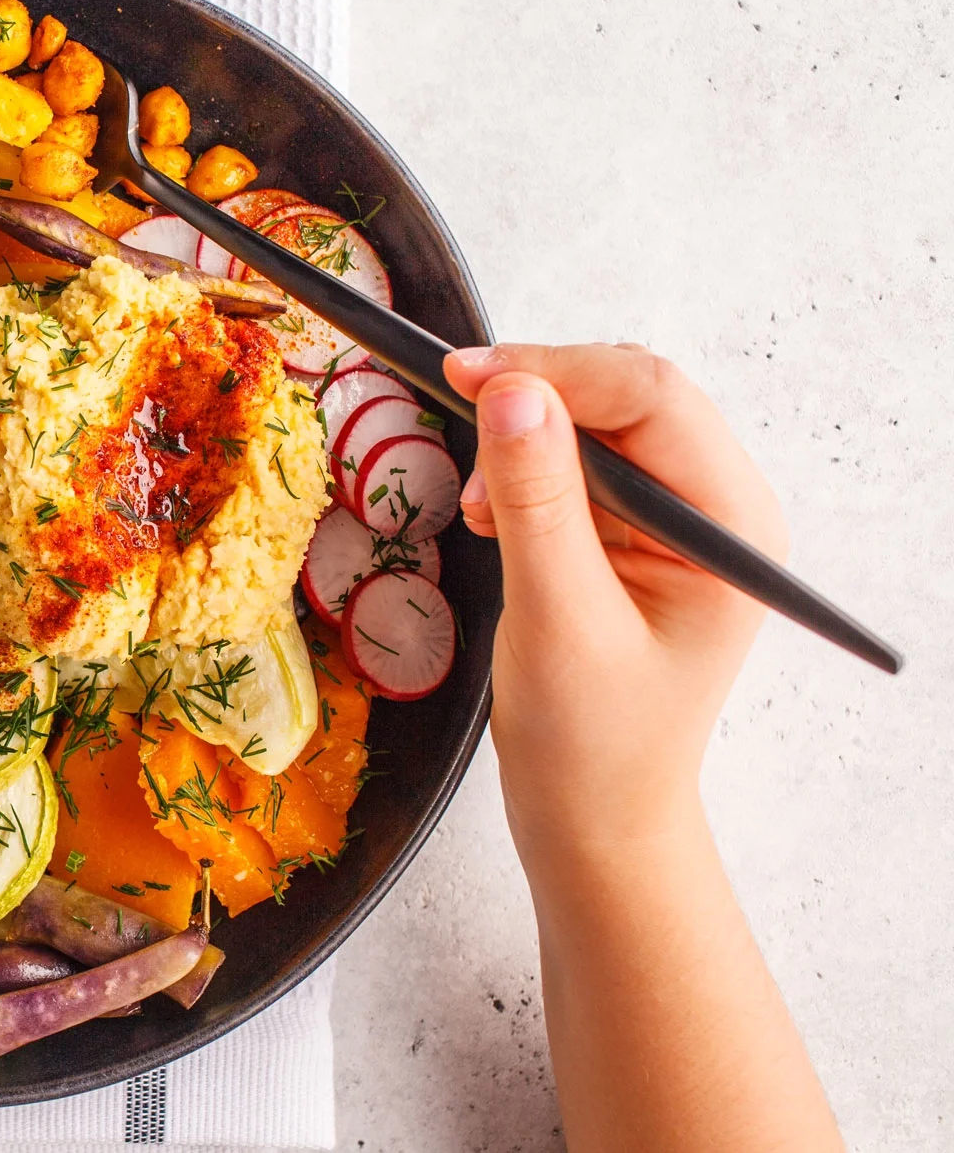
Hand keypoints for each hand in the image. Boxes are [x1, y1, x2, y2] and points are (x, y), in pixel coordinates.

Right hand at [441, 344, 788, 861]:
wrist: (592, 815)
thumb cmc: (592, 743)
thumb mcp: (556, 619)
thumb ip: (537, 502)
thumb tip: (512, 395)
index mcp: (731, 529)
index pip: (651, 397)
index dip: (555, 372)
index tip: (463, 375)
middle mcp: (716, 512)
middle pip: (628, 397)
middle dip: (538, 402)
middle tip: (456, 415)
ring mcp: (676, 522)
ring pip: (596, 423)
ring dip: (524, 441)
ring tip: (479, 506)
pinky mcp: (631, 535)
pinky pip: (575, 464)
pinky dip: (522, 472)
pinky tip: (492, 514)